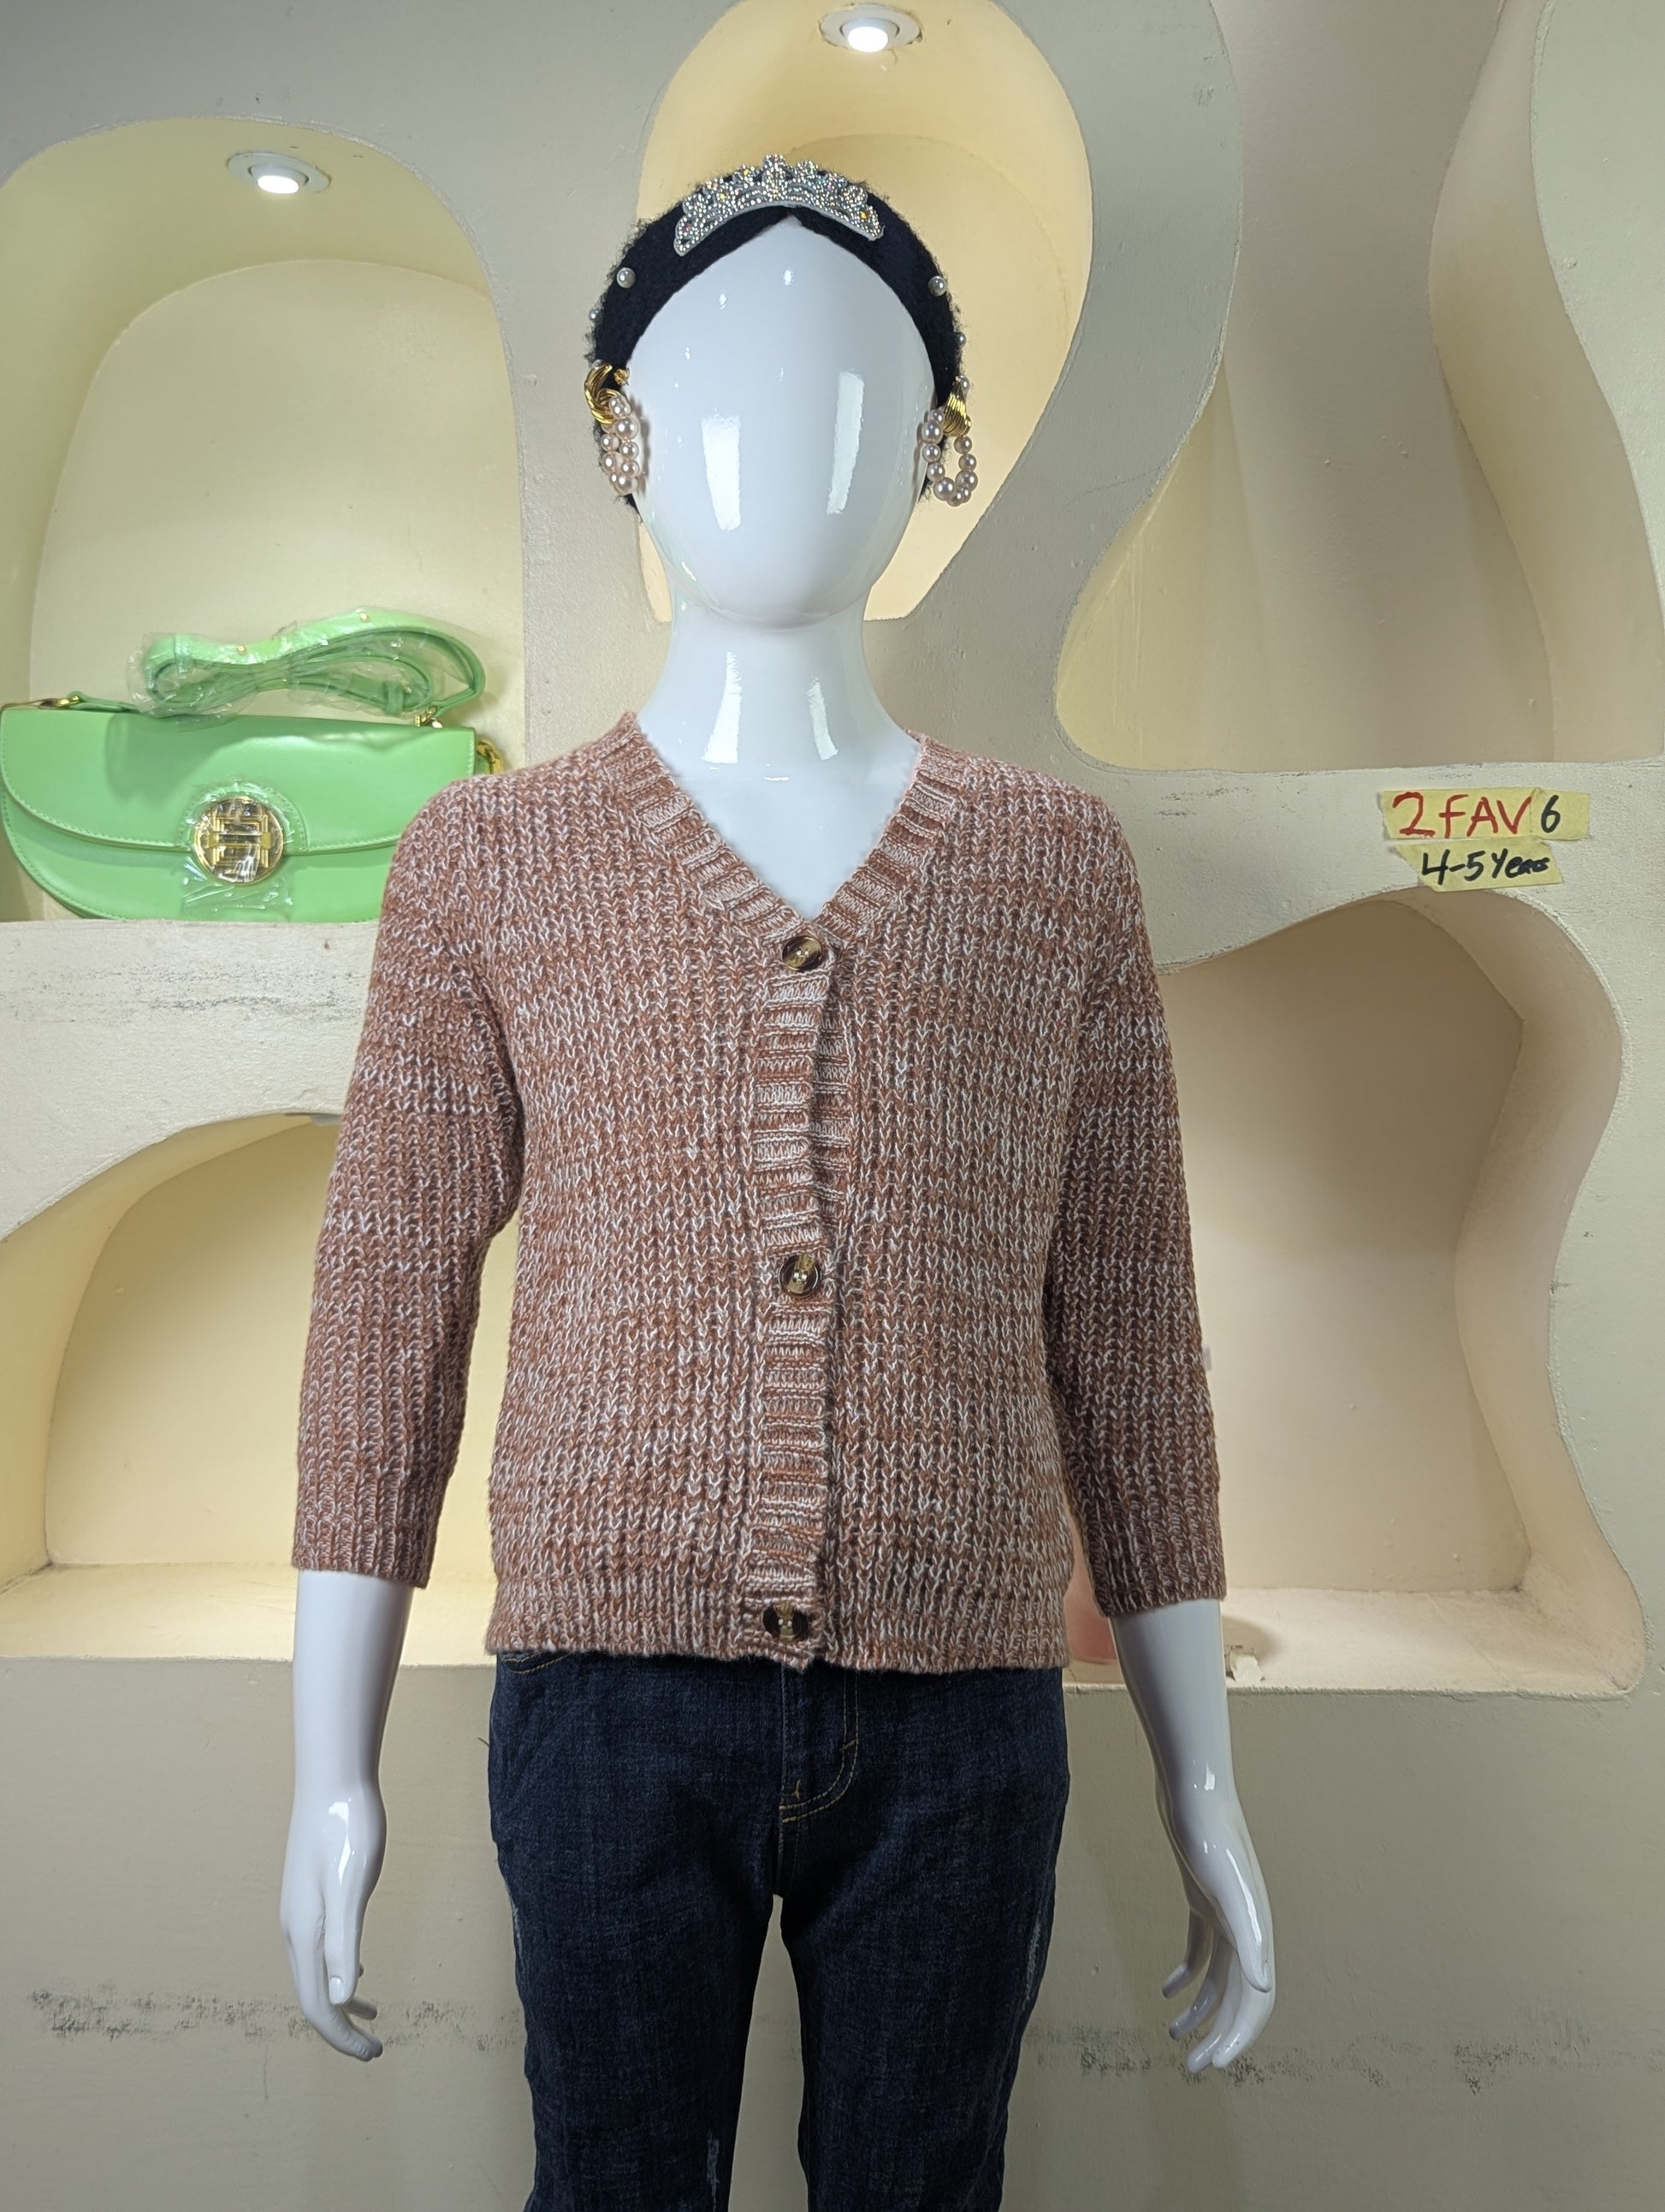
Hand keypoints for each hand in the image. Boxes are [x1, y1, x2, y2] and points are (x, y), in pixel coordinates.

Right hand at [279, 1776, 388, 2059]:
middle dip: (340, 2027)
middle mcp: (295, 1928)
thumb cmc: (348, 1830)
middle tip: (374, 2049)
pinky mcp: (312, 1895)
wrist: (334, 1779)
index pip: (317, 2004)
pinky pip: (321, 1949)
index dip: (342, 2036)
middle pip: (312, 1996)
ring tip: (371, 2017)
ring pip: (316, 1973)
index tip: (372, 2053)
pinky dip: (339, 1972)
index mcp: (305, 1933)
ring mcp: (301, 1911)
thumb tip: (342, 1998)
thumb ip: (345, 1942)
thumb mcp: (352, 1887)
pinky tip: (358, 1973)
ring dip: (341, 2002)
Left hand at [1154, 1784, 1273, 2072]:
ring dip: (1198, 2011)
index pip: (1254, 2002)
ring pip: (1216, 1979)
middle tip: (1189, 2066)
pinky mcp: (1202, 1900)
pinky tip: (1165, 1991)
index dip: (1238, 2036)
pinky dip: (1185, 1975)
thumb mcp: (1227, 1888)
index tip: (1213, 2063)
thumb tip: (1263, 1984)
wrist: (1192, 1789)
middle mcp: (1246, 1929)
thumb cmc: (1210, 1835)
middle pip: (1235, 1998)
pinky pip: (1199, 1950)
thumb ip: (1248, 1934)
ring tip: (1172, 2036)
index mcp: (1256, 1935)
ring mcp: (1224, 1914)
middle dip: (1215, 2035)